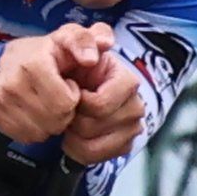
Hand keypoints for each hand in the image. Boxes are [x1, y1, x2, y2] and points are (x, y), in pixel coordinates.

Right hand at [0, 31, 86, 144]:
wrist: (13, 58)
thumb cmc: (49, 51)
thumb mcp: (71, 38)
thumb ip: (88, 40)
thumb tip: (103, 44)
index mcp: (32, 64)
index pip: (65, 104)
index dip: (72, 97)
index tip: (68, 83)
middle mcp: (10, 82)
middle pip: (53, 121)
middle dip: (64, 112)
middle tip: (60, 96)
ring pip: (39, 132)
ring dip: (50, 122)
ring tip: (47, 103)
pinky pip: (24, 136)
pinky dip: (35, 129)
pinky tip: (35, 111)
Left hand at [58, 32, 144, 165]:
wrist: (61, 85)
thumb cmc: (67, 64)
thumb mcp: (67, 42)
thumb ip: (80, 38)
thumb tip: (102, 44)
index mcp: (126, 79)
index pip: (101, 104)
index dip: (81, 102)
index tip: (72, 91)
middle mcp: (135, 104)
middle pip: (97, 126)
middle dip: (74, 118)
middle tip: (68, 106)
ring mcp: (131, 128)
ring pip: (94, 144)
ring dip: (73, 134)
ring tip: (70, 119)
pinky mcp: (123, 145)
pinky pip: (94, 157)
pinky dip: (77, 149)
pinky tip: (73, 135)